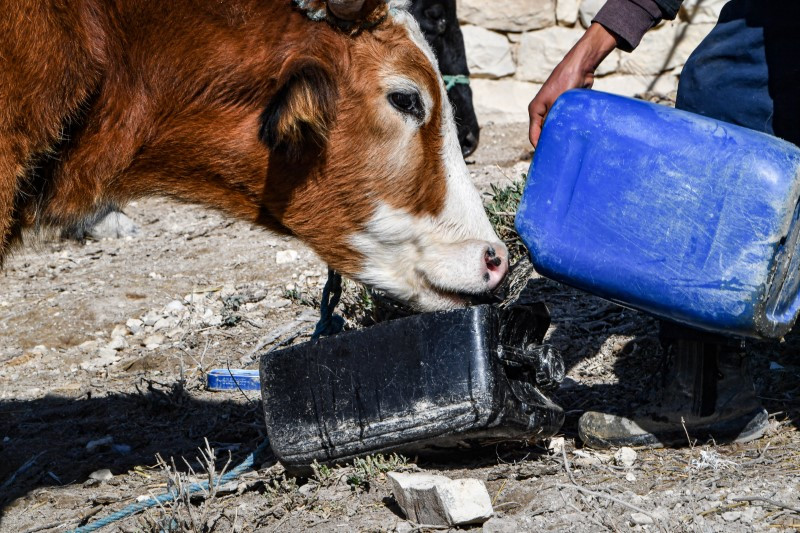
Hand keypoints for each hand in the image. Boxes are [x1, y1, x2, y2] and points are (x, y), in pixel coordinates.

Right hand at [528, 23, 617, 147]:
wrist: (580, 66)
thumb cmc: (565, 82)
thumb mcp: (556, 105)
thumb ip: (551, 123)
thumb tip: (548, 140)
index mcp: (535, 111)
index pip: (533, 135)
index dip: (539, 148)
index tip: (547, 159)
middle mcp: (542, 111)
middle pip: (543, 133)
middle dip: (550, 143)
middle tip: (560, 157)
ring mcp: (553, 109)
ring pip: (554, 128)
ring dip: (560, 136)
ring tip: (567, 149)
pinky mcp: (564, 108)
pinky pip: (564, 123)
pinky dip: (568, 129)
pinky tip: (574, 137)